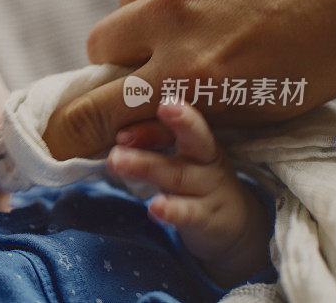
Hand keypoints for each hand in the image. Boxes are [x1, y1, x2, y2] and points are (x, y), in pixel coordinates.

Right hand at [43, 0, 335, 158]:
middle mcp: (174, 17)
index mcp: (190, 74)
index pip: (96, 109)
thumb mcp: (261, 109)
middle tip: (159, 50)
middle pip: (99, 44)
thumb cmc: (322, 49)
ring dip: (151, 8)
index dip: (74, 123)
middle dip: (122, 54)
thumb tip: (127, 128)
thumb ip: (186, 117)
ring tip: (202, 4)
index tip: (66, 127)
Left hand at [106, 102, 270, 286]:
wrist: (233, 223)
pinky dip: (172, 210)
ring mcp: (208, 189)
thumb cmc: (194, 179)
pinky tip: (154, 208)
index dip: (152, 117)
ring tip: (116, 161)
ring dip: (145, 166)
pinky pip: (189, 213)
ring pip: (178, 174)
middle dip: (175, 122)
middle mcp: (206, 159)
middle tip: (137, 117)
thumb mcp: (178, 156)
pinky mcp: (207, 218)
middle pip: (193, 137)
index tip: (127, 113)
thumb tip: (102, 122)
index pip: (176, 119)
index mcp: (197, 138)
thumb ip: (148, 137)